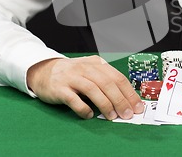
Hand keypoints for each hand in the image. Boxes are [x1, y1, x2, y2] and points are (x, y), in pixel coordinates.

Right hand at [27, 56, 143, 119]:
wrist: (44, 71)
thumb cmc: (73, 75)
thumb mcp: (91, 72)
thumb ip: (107, 82)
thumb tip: (127, 100)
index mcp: (97, 64)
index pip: (118, 77)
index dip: (129, 93)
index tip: (137, 106)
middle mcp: (85, 68)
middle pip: (107, 83)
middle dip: (120, 100)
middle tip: (128, 114)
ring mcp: (72, 77)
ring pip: (93, 89)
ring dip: (105, 104)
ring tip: (112, 116)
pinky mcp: (60, 88)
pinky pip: (73, 99)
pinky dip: (83, 108)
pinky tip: (89, 115)